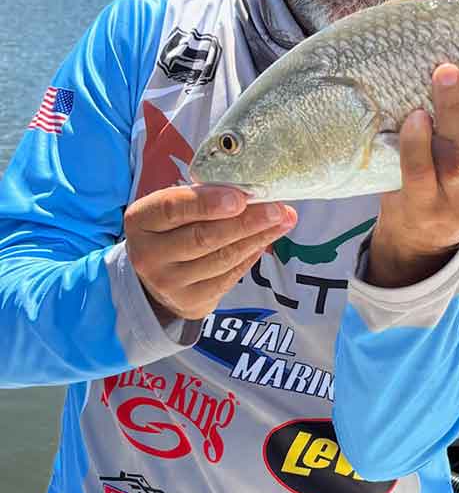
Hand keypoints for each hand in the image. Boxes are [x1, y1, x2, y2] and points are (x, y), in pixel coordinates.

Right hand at [124, 185, 296, 320]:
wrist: (156, 275)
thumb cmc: (174, 228)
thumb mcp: (176, 207)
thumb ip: (206, 197)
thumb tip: (254, 191)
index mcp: (141, 220)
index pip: (172, 208)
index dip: (207, 203)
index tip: (240, 198)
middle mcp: (148, 254)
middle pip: (203, 237)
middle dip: (246, 221)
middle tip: (277, 208)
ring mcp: (167, 283)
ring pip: (221, 258)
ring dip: (258, 237)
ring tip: (283, 220)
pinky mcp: (190, 301)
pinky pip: (229, 276)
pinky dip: (251, 255)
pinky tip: (266, 240)